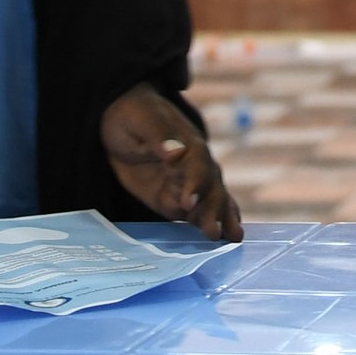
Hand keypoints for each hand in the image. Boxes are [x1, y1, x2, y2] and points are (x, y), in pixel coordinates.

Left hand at [103, 82, 241, 240]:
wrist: (125, 121)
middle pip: (211, 186)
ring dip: (220, 219)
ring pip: (211, 201)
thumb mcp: (142, 120)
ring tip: (231, 239)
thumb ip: (158, 136)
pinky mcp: (177, 198)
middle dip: (214, 209)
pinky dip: (210, 223)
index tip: (189, 202)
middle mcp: (195, 165)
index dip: (196, 182)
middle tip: (214, 232)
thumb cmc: (136, 115)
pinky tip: (225, 237)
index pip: (198, 163)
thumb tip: (174, 153)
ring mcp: (188, 183)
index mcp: (187, 143)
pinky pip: (197, 213)